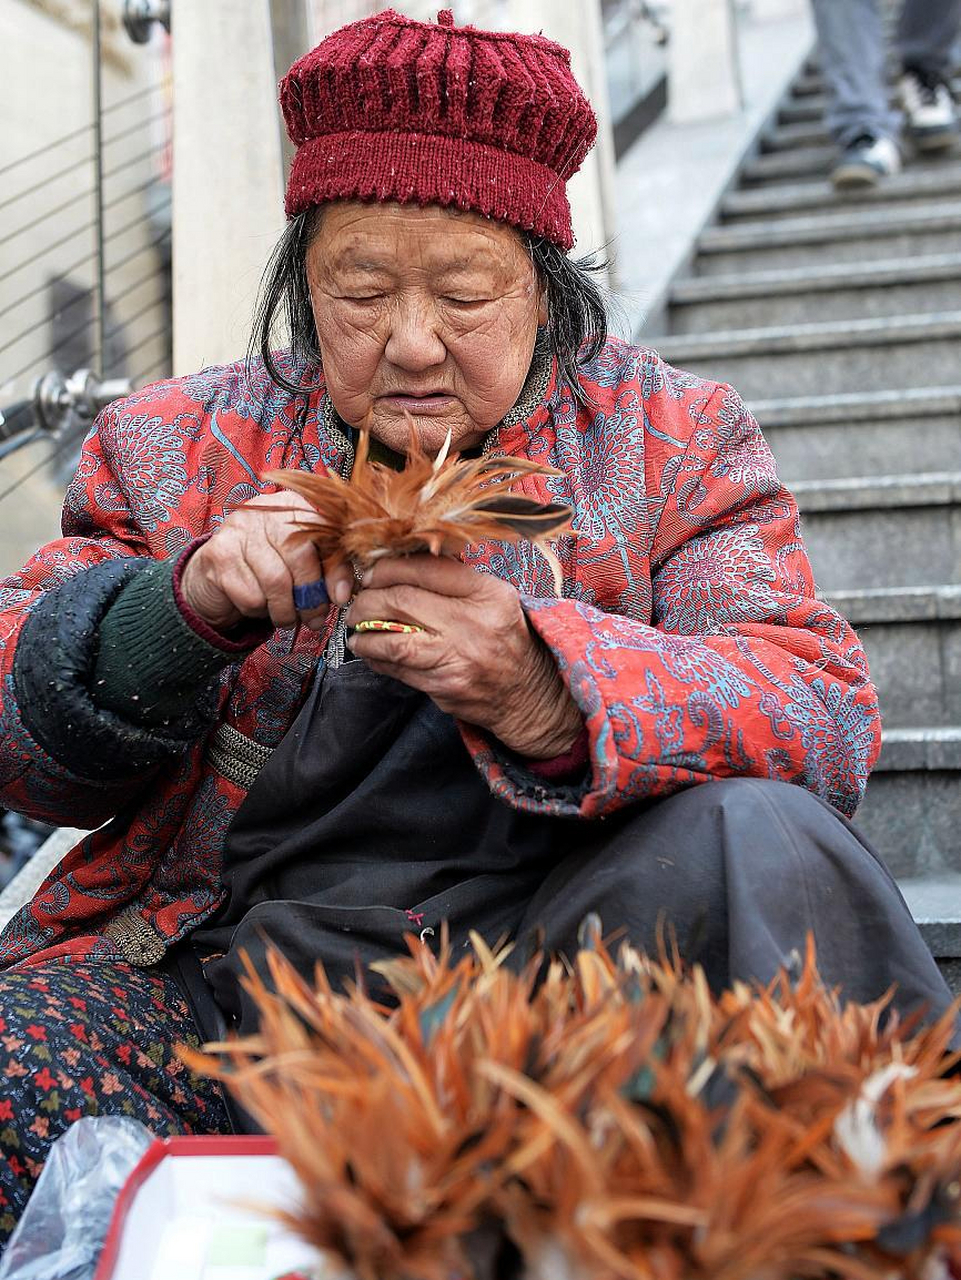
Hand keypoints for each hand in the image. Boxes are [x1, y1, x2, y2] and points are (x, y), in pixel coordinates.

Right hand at [180, 492, 354, 630]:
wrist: (213, 574)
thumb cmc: (267, 567)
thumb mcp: (303, 564)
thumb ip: (329, 571)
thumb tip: (343, 595)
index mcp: (295, 505)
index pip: (324, 534)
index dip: (336, 570)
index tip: (340, 598)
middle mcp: (266, 511)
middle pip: (300, 556)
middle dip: (310, 596)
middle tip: (313, 618)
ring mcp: (239, 529)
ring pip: (275, 581)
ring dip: (284, 610)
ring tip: (284, 615)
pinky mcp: (219, 553)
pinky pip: (251, 595)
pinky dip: (258, 610)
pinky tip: (257, 604)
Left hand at [345, 555, 583, 758]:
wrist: (530, 695)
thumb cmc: (507, 640)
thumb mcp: (495, 599)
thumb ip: (455, 579)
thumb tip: (401, 563)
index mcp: (488, 594)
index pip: (425, 569)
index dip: (387, 568)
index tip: (372, 574)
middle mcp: (473, 623)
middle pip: (400, 601)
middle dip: (367, 601)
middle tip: (357, 603)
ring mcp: (458, 658)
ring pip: (392, 641)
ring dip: (364, 635)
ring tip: (357, 631)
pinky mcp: (444, 687)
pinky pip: (398, 670)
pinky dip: (377, 660)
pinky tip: (373, 653)